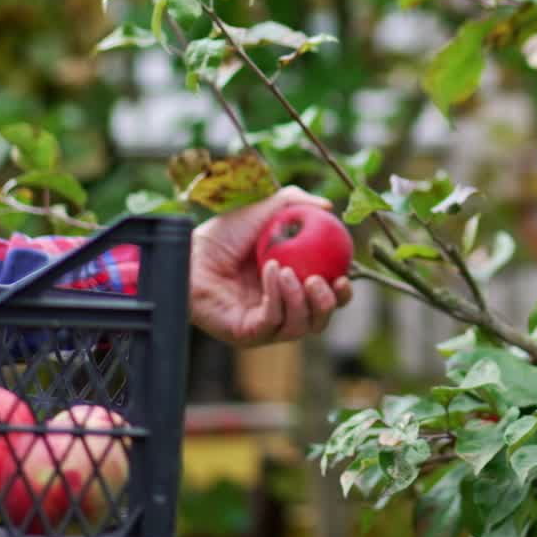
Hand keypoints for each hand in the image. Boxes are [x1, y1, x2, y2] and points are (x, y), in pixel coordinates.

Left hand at [189, 187, 352, 347]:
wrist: (191, 251)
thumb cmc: (224, 232)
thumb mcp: (266, 209)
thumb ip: (297, 202)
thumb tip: (329, 209)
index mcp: (290, 286)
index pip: (325, 298)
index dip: (341, 293)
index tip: (345, 275)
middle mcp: (279, 309)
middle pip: (317, 322)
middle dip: (327, 306)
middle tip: (322, 281)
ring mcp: (262, 325)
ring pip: (297, 327)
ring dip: (299, 300)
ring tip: (287, 271)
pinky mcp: (245, 334)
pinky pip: (271, 323)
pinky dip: (276, 297)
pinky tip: (272, 271)